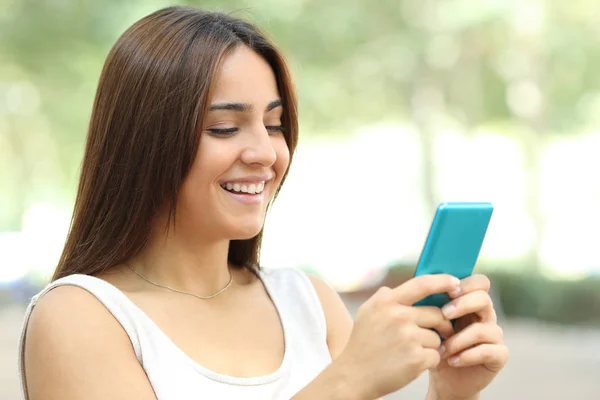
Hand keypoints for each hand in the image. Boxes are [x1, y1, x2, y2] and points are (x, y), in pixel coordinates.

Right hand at [336, 274, 459, 398]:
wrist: (354, 376)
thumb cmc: (363, 342)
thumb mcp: (367, 311)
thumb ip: (387, 297)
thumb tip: (411, 287)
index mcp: (386, 301)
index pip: (422, 284)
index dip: (443, 282)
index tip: (456, 284)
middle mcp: (398, 316)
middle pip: (437, 314)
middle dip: (441, 324)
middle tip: (437, 332)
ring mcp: (408, 337)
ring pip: (437, 337)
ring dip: (430, 345)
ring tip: (410, 351)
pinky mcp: (416, 358)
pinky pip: (436, 355)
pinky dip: (428, 360)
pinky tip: (411, 363)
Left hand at [428, 274, 508, 399]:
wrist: (443, 379)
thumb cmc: (434, 345)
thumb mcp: (428, 322)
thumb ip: (426, 304)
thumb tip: (407, 288)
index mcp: (470, 302)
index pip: (479, 282)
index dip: (466, 284)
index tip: (447, 291)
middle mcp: (485, 316)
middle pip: (484, 299)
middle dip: (462, 305)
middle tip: (444, 314)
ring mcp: (494, 335)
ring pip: (485, 328)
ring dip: (459, 339)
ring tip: (441, 349)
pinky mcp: (499, 356)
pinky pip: (489, 351)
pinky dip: (468, 356)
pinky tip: (452, 361)